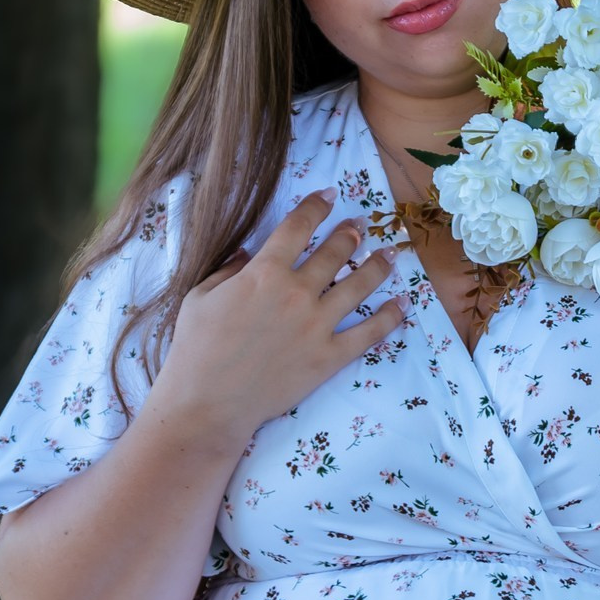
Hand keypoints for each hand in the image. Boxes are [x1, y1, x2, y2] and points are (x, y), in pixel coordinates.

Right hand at [156, 193, 405, 432]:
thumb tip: (248, 252)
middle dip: (352, 233)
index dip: (316, 206)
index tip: (329, 194)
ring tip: (390, 254)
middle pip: (336, 252)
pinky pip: (369, 334)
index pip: (298, 227)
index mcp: (264, 272)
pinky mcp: (329, 357)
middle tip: (361, 224)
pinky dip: (391, 317)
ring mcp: (318, 325)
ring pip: (359, 286)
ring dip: (378, 265)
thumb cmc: (196, 350)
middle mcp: (297, 293)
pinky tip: (404, 303)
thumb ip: (228, 270)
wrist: (207, 404)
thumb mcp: (200, 297)